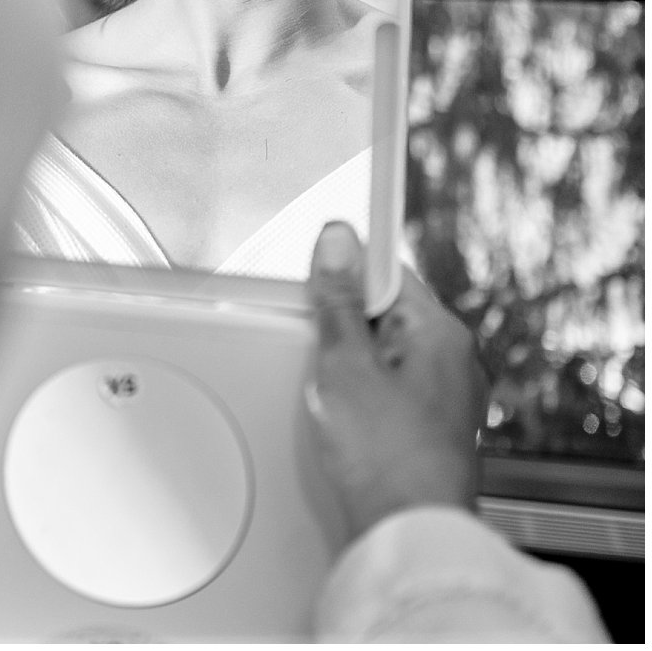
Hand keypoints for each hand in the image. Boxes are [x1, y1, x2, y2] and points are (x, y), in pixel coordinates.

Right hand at [305, 221, 486, 543]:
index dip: (341, 280)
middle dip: (342, 329)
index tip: (314, 292)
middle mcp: (454, 359)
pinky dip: (362, 396)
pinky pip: (389, 389)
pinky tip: (345, 421)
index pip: (386, 272)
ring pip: (383, 354)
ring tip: (334, 396)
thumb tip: (338, 240)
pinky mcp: (432, 426)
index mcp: (441, 332)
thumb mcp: (345, 365)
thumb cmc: (387, 455)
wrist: (408, 528)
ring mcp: (446, 395)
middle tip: (322, 356)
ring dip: (350, 365)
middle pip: (382, 313)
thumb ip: (337, 300)